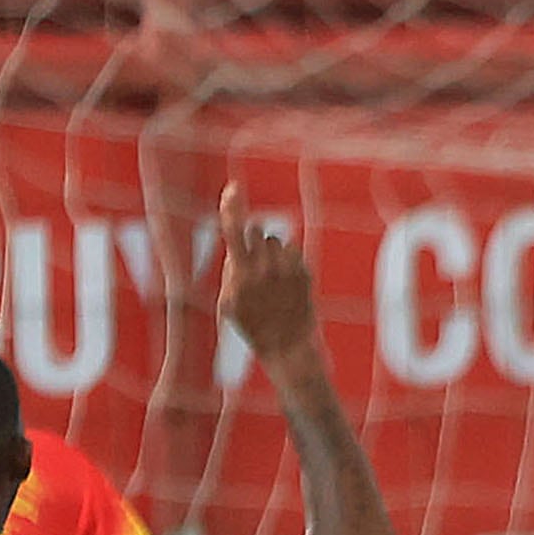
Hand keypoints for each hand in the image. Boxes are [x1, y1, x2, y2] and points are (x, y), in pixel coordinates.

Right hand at [216, 186, 320, 364]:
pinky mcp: (304, 271)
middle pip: (257, 229)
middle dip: (252, 237)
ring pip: (275, 240)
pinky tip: (286, 284)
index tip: (233, 188)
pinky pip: (292, 250)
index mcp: (241, 275)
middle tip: (252, 260)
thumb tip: (237, 247)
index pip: (234, 232)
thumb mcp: (229, 303)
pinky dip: (287, 261)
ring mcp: (287, 270)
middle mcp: (265, 269)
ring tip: (271, 279)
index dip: (231, 207)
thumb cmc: (253, 325)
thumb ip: (230, 271)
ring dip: (270, 252)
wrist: (287, 346)